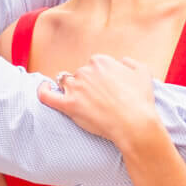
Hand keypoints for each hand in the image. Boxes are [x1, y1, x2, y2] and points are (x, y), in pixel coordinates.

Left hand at [37, 55, 158, 147]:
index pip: (93, 65)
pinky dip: (42, 90)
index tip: (106, 89)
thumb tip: (121, 61)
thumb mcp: (143, 73)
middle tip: (99, 101)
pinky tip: (44, 88)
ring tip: (82, 103)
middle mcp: (86, 70)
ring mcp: (76, 87)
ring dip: (72, 91)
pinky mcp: (68, 105)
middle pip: (80, 75)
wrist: (134, 124)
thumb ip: (130, 62)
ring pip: (66, 84)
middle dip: (87, 86)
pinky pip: (47, 95)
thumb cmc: (140, 101)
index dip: (99, 77)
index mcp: (101, 61)